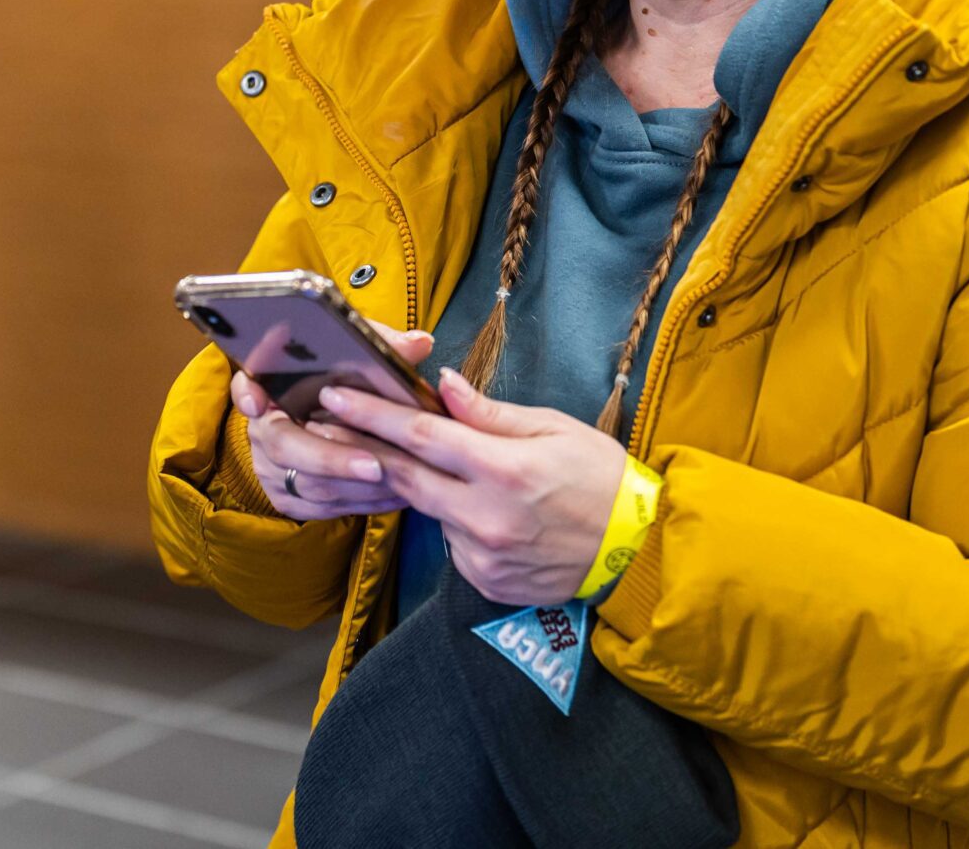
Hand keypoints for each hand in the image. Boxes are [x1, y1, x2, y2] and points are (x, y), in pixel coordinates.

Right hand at [235, 323, 432, 520]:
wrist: (332, 423)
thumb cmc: (345, 384)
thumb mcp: (358, 358)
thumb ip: (381, 347)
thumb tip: (419, 343)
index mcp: (269, 387)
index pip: (246, 384)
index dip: (248, 393)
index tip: (256, 401)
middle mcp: (263, 429)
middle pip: (284, 445)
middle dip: (331, 458)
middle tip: (374, 465)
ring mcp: (272, 468)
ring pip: (309, 483)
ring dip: (358, 486)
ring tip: (401, 481)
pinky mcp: (290, 498)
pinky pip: (324, 508)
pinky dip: (363, 502)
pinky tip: (396, 495)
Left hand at [320, 367, 627, 605]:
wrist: (637, 550)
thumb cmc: (601, 477)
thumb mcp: (554, 429)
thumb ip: (490, 413)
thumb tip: (442, 385)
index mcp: (505, 468)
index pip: (422, 436)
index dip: (373, 415)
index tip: (336, 396)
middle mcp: (487, 516)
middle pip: (407, 477)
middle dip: (366, 448)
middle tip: (331, 426)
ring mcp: (484, 555)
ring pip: (430, 512)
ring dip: (422, 487)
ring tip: (436, 468)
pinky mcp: (485, 582)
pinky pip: (453, 543)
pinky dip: (456, 521)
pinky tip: (484, 512)